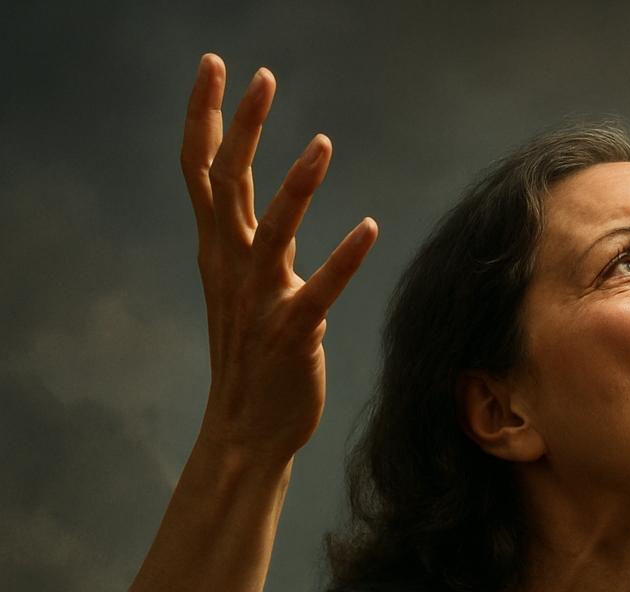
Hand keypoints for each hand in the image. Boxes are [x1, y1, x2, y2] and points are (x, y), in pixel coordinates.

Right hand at [181, 54, 376, 461]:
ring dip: (296, 186)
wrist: (247, 428)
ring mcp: (258, 300)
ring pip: (271, 230)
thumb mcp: (244, 289)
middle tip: (259, 76)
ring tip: (322, 143)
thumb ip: (255, 247)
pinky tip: (370, 228)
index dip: (205, 116)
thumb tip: (272, 214)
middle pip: (226, 183)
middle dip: (240, 126)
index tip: (214, 65)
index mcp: (218, 252)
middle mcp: (230, 267)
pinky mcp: (291, 332)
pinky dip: (343, 259)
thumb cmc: (254, 357)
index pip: (201, 170)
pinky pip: (319, 290)